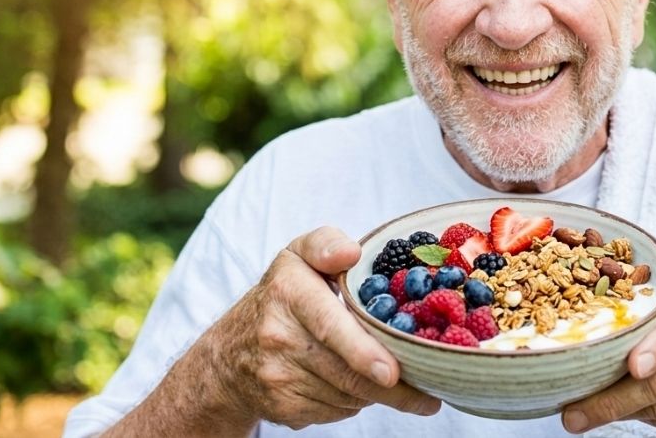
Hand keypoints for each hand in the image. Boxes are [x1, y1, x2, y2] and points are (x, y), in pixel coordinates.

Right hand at [229, 226, 441, 429]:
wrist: (228, 355)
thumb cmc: (282, 296)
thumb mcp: (299, 257)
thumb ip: (327, 243)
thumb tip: (352, 251)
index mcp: (289, 291)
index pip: (328, 325)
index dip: (362, 351)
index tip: (391, 372)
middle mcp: (277, 335)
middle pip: (346, 372)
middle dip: (393, 389)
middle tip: (427, 397)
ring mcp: (277, 376)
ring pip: (347, 396)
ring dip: (375, 393)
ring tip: (391, 380)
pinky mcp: (281, 408)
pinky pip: (334, 412)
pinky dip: (353, 403)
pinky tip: (354, 387)